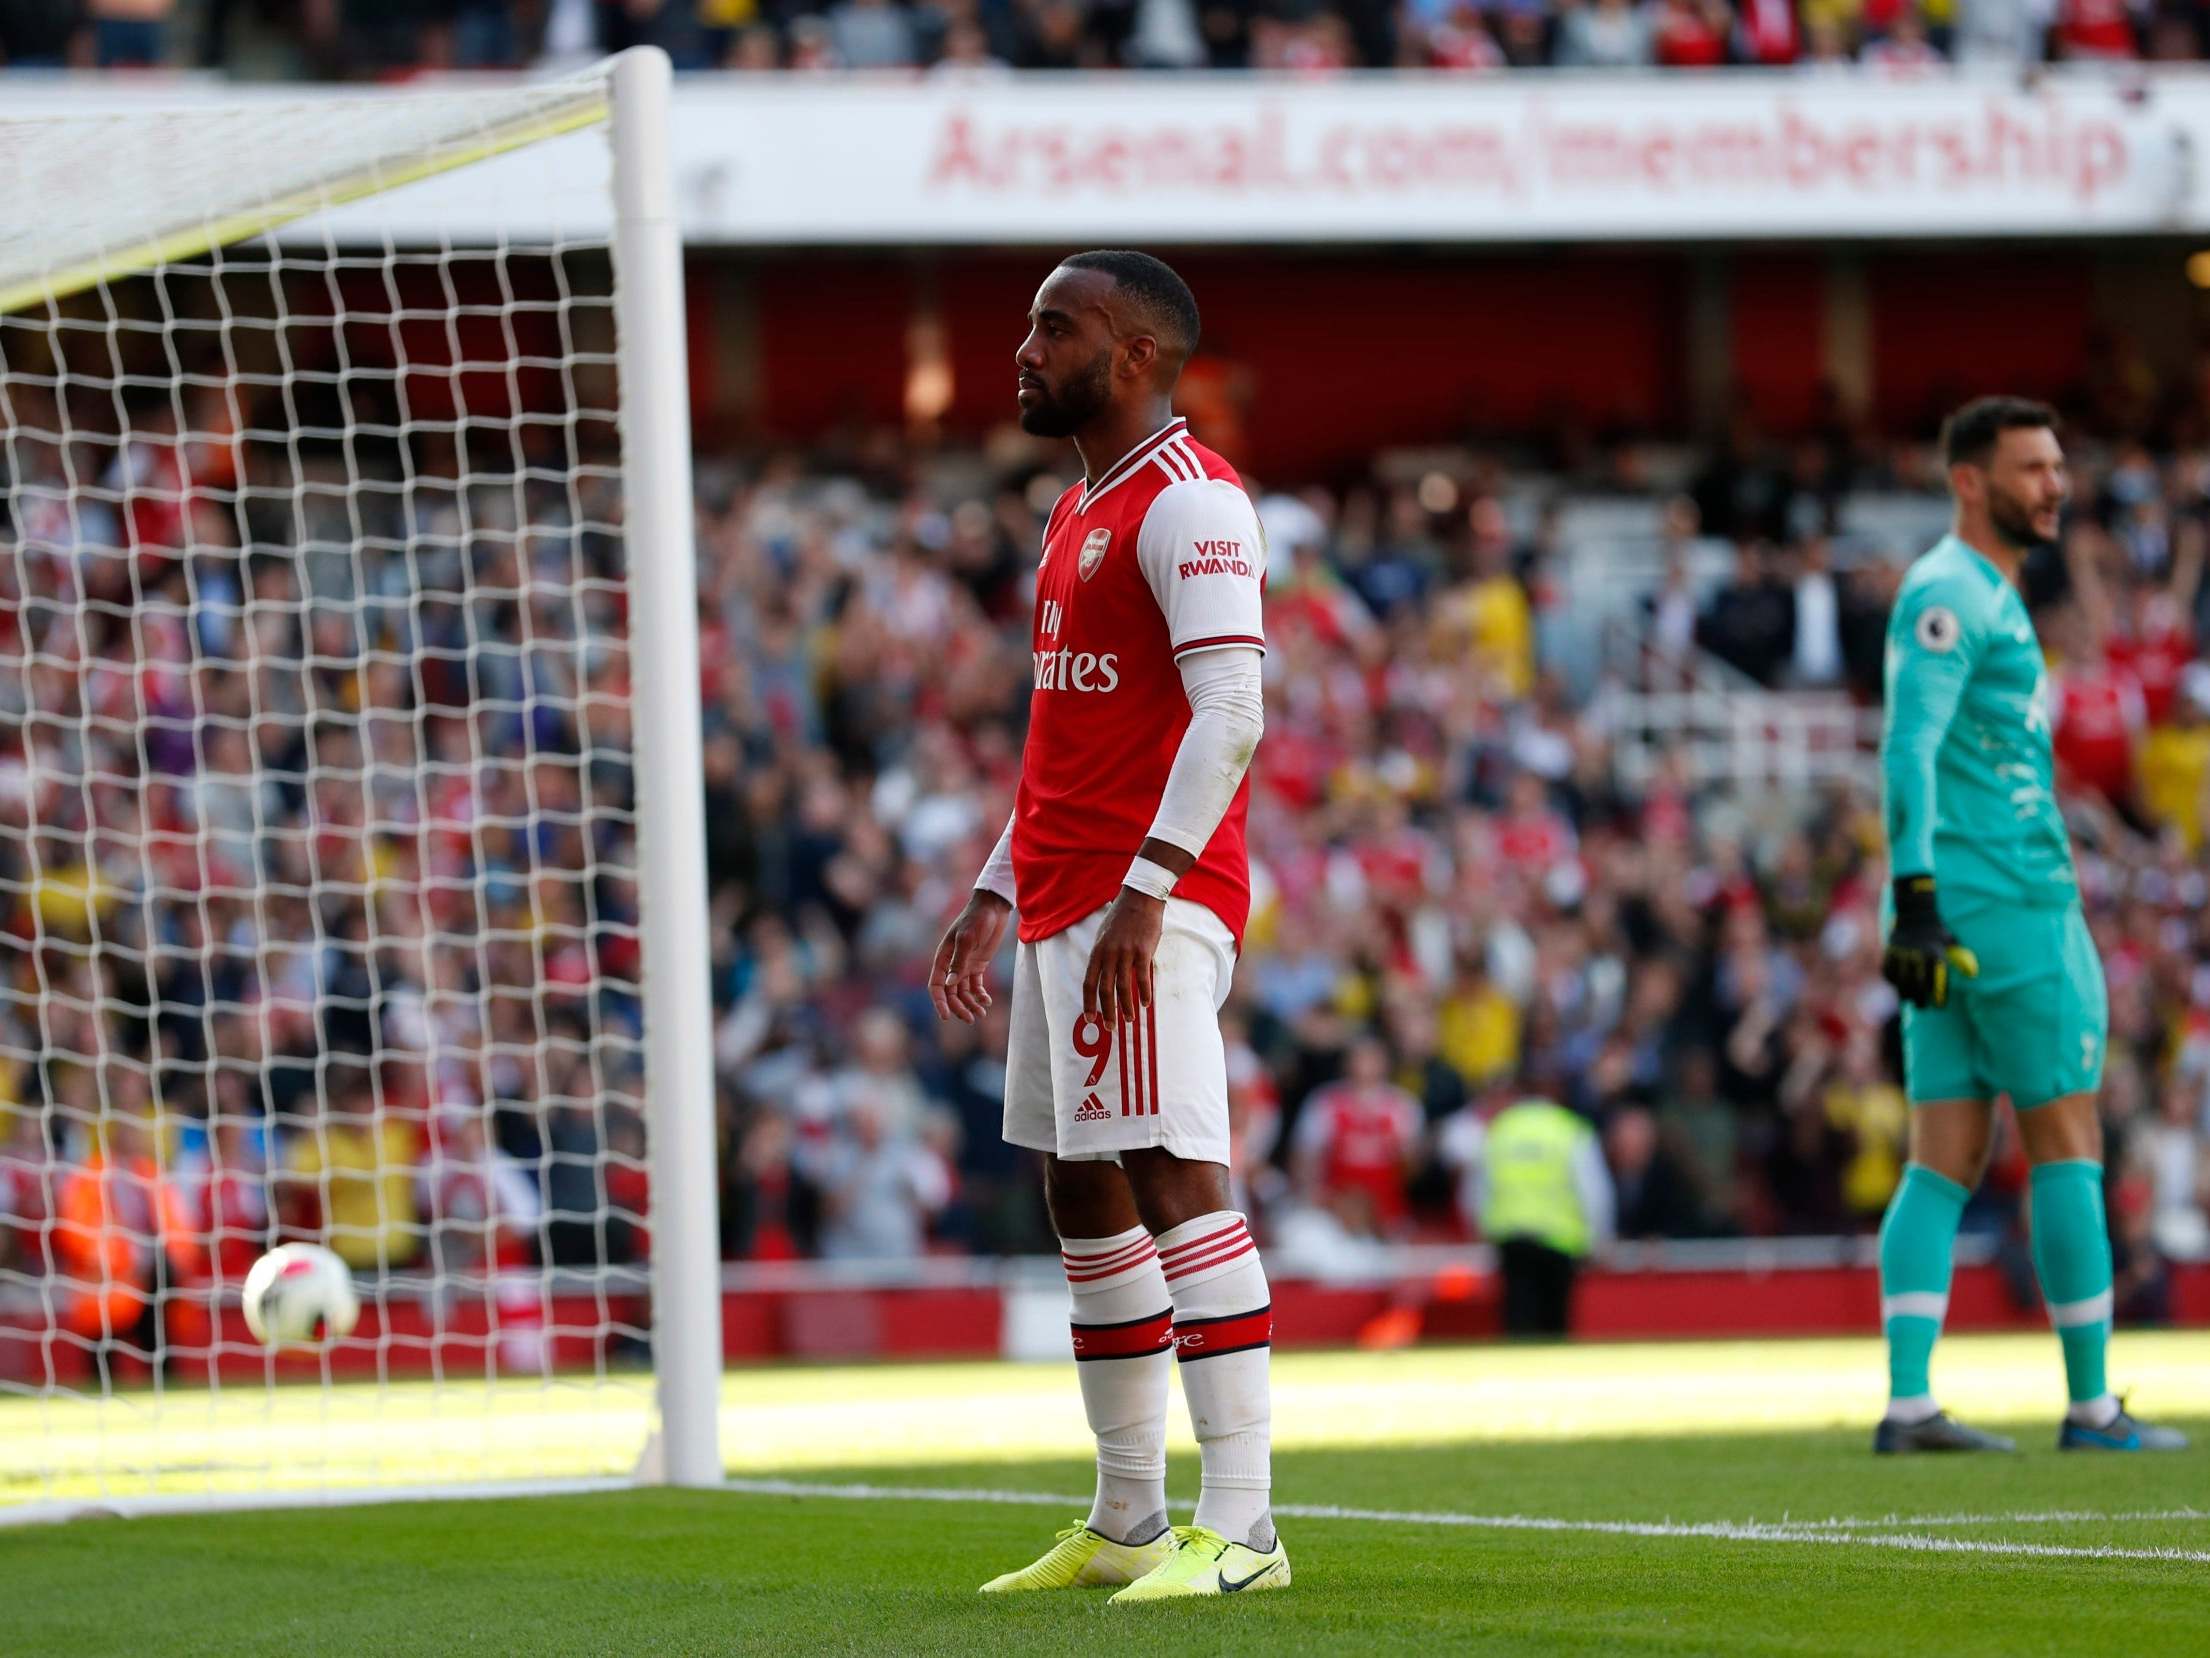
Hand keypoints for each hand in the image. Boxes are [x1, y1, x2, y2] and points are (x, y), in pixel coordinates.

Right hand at [928, 891, 1010, 1023]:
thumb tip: (949, 984)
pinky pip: (975, 985)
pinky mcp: (978, 965)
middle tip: (971, 1019)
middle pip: (950, 993)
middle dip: (959, 1007)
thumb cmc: (977, 919)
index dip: (939, 1002)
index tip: (946, 1017)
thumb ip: (959, 961)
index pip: (936, 986)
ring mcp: (964, 965)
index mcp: (942, 957)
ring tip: (982, 1013)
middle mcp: (951, 964)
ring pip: (963, 992)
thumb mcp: (967, 939)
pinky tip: (987, 1002)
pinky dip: (980, 995)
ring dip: (970, 1004)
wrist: (993, 907)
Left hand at [1082, 888, 1164, 1028]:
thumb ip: (1103, 955)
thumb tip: (1103, 975)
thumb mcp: (1105, 935)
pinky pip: (1142, 978)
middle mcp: (1108, 954)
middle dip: (1106, 1011)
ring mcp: (1125, 953)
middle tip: (1110, 1027)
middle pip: (1104, 989)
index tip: (1090, 1018)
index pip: (1088, 982)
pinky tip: (1146, 1003)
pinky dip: (1144, 993)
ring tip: (1129, 1019)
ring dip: (1125, 1007)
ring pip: (1123, 987)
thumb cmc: (1123, 917)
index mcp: (1097, 951)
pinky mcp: (1143, 951)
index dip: (1088, 1003)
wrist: (1140, 898)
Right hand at [1881, 876, 1979, 1009]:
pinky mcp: (1889, 951)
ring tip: (1908, 999)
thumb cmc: (1937, 931)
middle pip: (1916, 984)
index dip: (1938, 995)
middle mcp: (1916, 954)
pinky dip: (1891, 979)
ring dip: (1904, 992)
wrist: (1915, 914)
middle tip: (1922, 1006)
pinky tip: (1896, 985)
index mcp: (1933, 953)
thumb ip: (1962, 959)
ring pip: (1900, 980)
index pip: (1935, 981)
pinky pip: (1887, 970)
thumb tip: (1972, 974)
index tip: (1940, 1006)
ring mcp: (1900, 953)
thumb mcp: (1952, 942)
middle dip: (1919, 998)